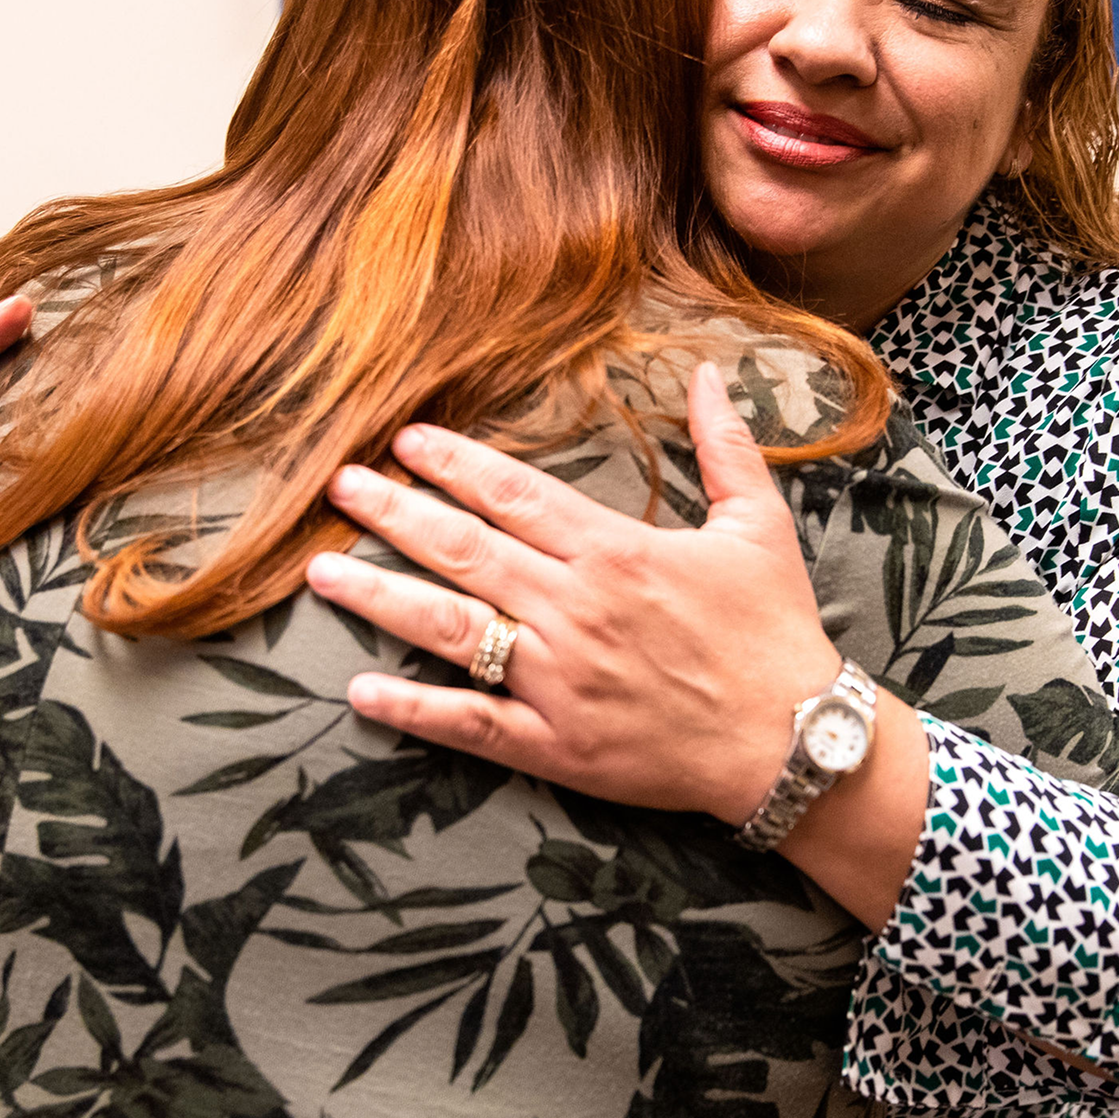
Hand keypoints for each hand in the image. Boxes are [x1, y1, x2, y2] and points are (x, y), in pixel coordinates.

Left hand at [307, 361, 843, 822]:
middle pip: (464, 551)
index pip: (515, 496)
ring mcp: (559, 680)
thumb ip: (724, 447)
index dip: (454, 464)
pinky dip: (414, 710)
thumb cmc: (774, 631)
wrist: (795, 742)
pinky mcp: (557, 744)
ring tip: (323, 569)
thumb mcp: (760, 527)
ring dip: (381, 595)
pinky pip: (472, 724)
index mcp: (616, 552)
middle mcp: (575, 610)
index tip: (404, 439)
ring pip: (451, 628)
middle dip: (394, 512)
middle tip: (339, 484)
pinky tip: (360, 691)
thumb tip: (708, 373)